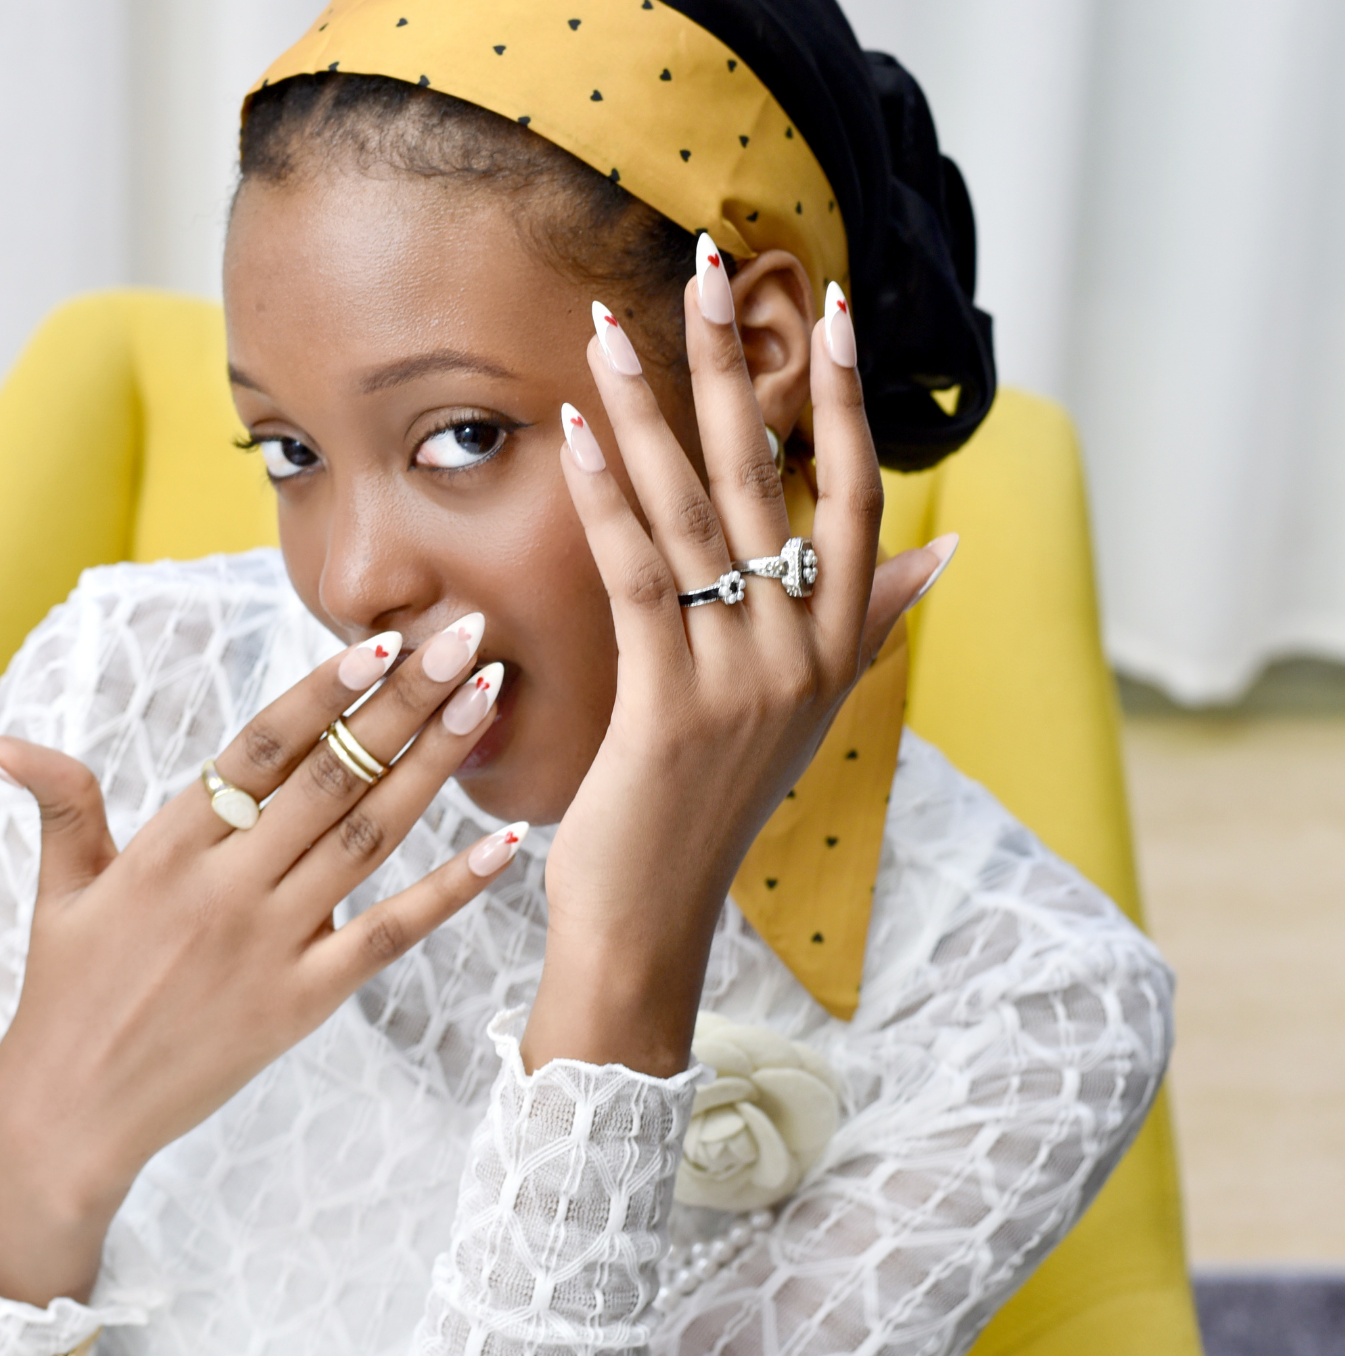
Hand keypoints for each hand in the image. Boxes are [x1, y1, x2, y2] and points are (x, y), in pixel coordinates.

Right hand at [0, 616, 528, 1305]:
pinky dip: (450, 888)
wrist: (74, 1111)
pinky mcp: (302, 1002)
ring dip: (435, 766)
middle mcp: (224, 886)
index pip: (259, 749)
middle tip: (466, 639)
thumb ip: (55, 798)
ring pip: (369, 839)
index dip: (322, 691)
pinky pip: (389, 934)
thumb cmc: (66, 991)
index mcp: (166, 845)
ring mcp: (268, 944)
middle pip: (332, 777)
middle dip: (404, 702)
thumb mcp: (58, 886)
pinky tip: (501, 839)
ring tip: (488, 702)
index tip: (379, 640)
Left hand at [529, 253, 950, 1075]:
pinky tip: (578, 432)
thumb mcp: (804, 714)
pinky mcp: (670, 704)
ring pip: (696, 513)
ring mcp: (745, 678)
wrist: (652, 921)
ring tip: (604, 327)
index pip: (856, 493)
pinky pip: (640, 575)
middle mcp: (805, 651)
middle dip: (735, 366)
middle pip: (772, 478)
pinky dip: (607, 497)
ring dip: (647, 410)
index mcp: (840, 644)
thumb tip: (944, 553)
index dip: (842, 398)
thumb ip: (870, 624)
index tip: (828, 307)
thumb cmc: (709, 808)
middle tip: (705, 267)